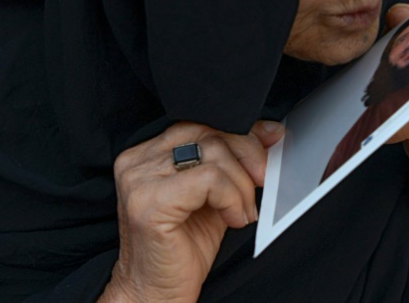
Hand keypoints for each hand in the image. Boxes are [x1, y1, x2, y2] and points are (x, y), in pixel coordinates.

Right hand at [99, 120, 283, 302]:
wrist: (155, 293)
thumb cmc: (183, 246)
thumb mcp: (215, 194)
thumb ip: (233, 162)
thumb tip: (271, 133)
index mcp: (147, 153)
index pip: (201, 122)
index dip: (241, 131)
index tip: (272, 139)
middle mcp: (137, 161)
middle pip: (208, 132)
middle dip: (248, 154)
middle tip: (263, 181)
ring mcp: (139, 180)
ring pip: (213, 154)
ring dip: (242, 185)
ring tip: (243, 212)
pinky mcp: (149, 203)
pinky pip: (210, 180)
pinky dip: (232, 197)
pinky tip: (233, 218)